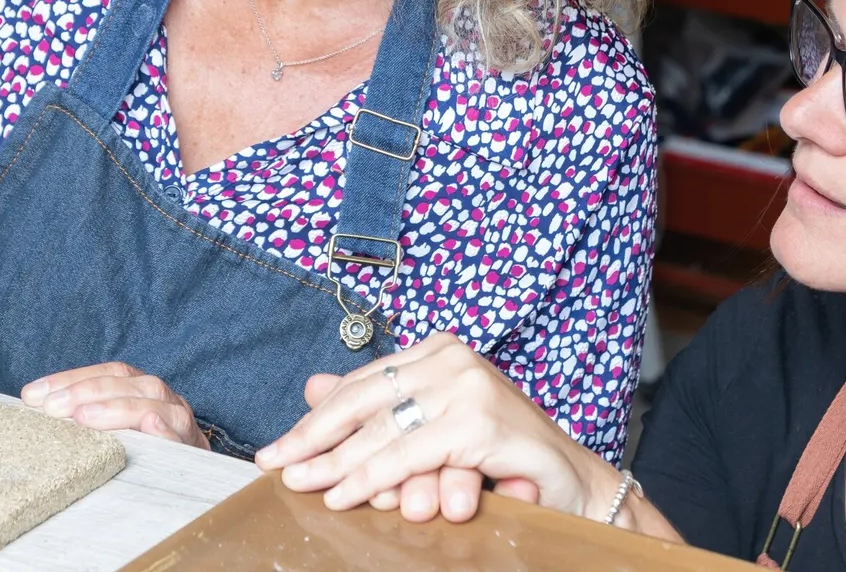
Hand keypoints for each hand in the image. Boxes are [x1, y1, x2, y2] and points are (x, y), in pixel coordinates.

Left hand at [21, 362, 211, 447]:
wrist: (201, 482)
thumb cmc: (147, 455)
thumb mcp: (116, 432)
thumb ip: (88, 417)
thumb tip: (35, 410)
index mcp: (143, 390)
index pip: (108, 373)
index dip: (70, 378)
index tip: (32, 394)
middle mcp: (164, 399)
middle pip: (128, 382)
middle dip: (86, 391)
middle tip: (51, 408)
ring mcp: (180, 422)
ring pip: (154, 402)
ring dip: (118, 407)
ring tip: (84, 417)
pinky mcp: (193, 450)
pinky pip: (180, 436)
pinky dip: (165, 429)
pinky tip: (149, 425)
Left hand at [256, 333, 619, 522]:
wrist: (570, 485)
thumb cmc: (500, 456)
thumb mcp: (429, 429)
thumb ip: (378, 409)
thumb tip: (312, 387)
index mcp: (437, 350)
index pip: (363, 383)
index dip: (317, 416)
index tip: (279, 446)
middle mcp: (452, 358)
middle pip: (365, 400)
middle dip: (315, 438)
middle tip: (276, 465)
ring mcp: (468, 386)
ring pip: (383, 431)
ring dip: (337, 464)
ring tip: (304, 485)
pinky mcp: (480, 421)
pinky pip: (410, 455)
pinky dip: (373, 478)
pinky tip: (347, 496)